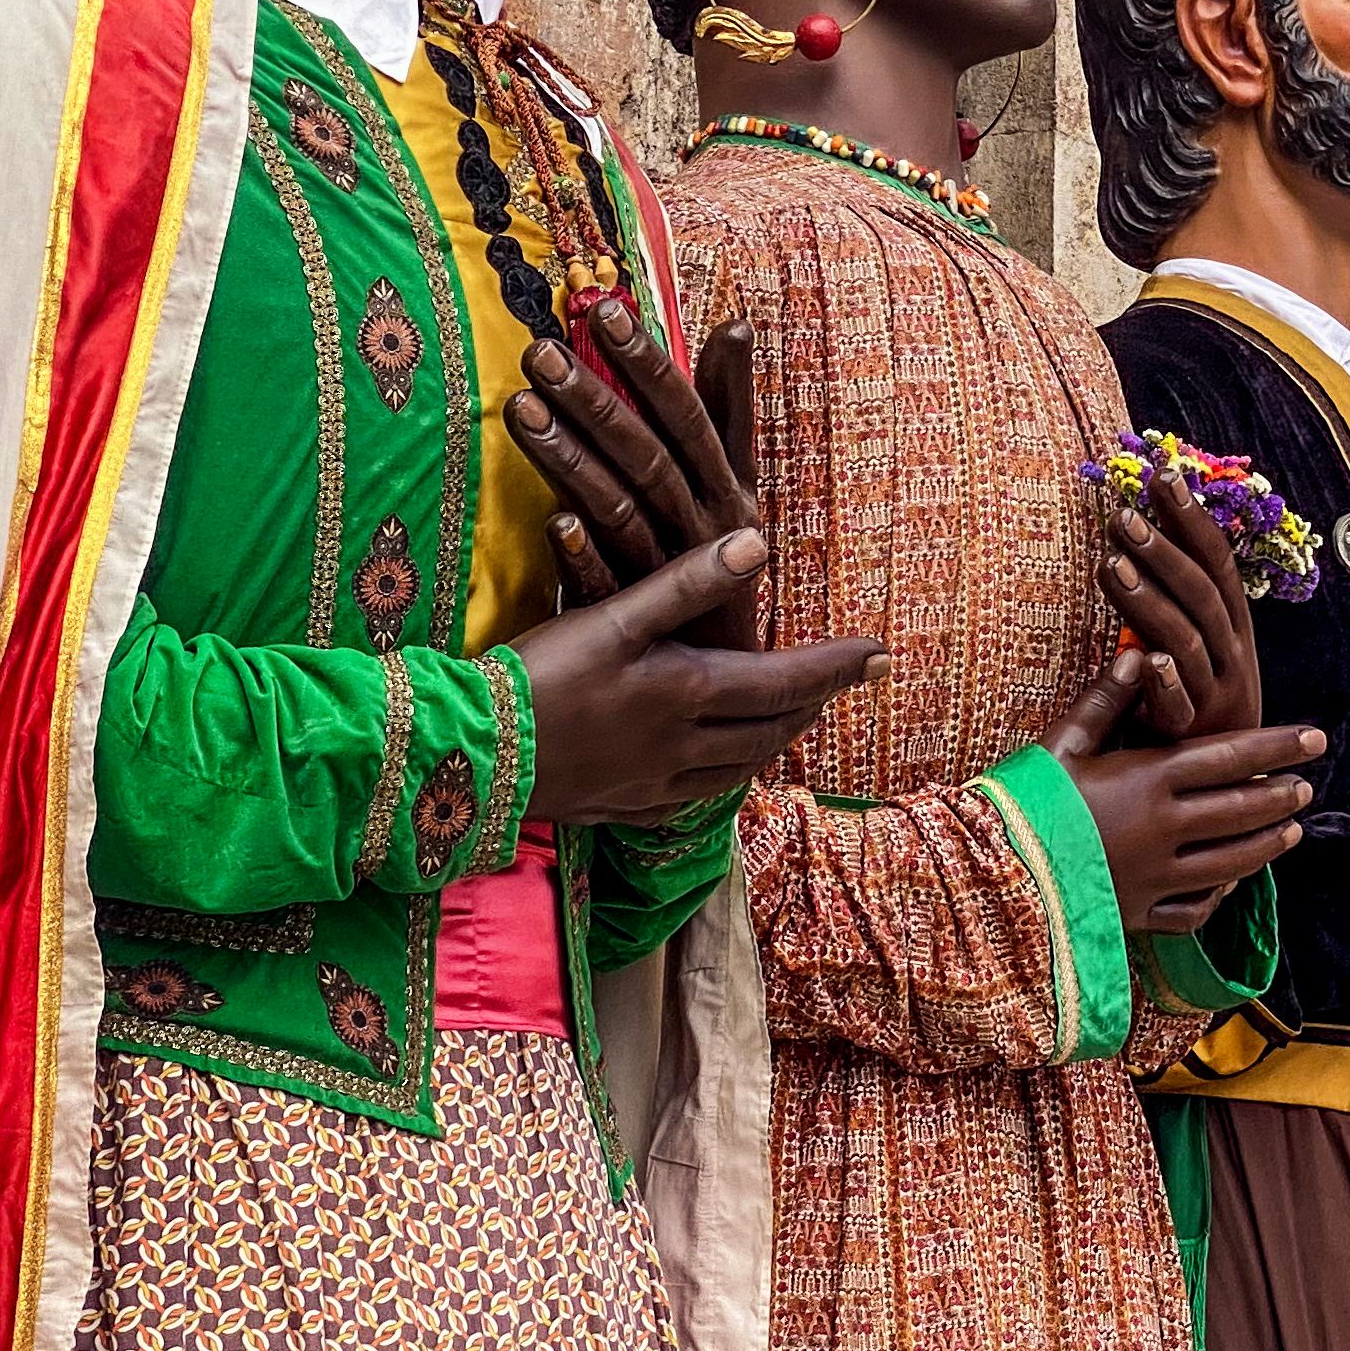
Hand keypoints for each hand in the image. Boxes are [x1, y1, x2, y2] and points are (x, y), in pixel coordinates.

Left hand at [515, 308, 762, 640]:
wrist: (739, 679)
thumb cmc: (727, 562)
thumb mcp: (737, 480)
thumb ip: (731, 406)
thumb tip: (735, 322)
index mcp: (726, 487)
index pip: (687, 413)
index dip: (648, 363)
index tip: (605, 312)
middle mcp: (704, 526)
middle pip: (646, 453)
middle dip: (593, 399)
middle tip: (540, 353)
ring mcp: (671, 576)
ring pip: (619, 508)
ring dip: (571, 459)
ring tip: (518, 411)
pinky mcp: (640, 623)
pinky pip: (608, 585)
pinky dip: (584, 555)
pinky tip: (553, 524)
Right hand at [516, 528, 882, 823]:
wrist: (467, 758)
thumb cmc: (537, 678)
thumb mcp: (615, 617)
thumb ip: (687, 582)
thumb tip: (757, 543)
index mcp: (687, 694)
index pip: (785, 681)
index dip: (837, 667)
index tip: (882, 653)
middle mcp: (683, 748)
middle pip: (772, 729)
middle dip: (817, 703)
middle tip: (849, 681)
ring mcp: (654, 785)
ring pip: (739, 769)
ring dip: (776, 740)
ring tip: (795, 718)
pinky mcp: (622, 807)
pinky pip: (695, 798)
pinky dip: (724, 776)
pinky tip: (717, 768)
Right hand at [1043, 652, 1322, 932]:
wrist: (992, 875)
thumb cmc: (1020, 800)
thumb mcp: (1061, 742)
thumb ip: (1104, 700)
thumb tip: (1139, 656)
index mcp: (1147, 779)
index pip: (1229, 756)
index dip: (1276, 746)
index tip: (1314, 739)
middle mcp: (1164, 829)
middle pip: (1240, 810)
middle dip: (1280, 796)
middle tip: (1308, 786)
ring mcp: (1156, 876)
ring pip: (1231, 862)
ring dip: (1267, 844)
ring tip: (1291, 832)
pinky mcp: (1139, 915)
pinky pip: (1195, 909)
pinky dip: (1221, 895)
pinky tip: (1234, 883)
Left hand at [1094, 449, 1267, 741]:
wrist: (1233, 778)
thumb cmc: (1201, 694)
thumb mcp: (1198, 640)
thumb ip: (1174, 593)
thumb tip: (1139, 524)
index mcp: (1234, 625)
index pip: (1217, 561)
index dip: (1192, 518)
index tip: (1164, 475)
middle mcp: (1232, 652)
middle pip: (1201, 594)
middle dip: (1162, 551)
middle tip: (1122, 517)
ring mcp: (1216, 692)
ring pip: (1186, 640)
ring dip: (1149, 602)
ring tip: (1111, 566)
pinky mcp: (1192, 733)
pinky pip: (1180, 705)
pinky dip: (1165, 682)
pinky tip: (1144, 660)